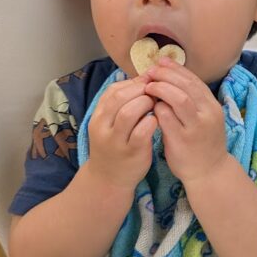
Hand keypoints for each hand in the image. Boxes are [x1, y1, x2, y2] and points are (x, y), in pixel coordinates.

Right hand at [86, 75, 156, 190]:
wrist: (109, 179)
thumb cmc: (116, 145)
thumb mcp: (111, 122)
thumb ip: (124, 102)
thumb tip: (144, 77)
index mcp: (98, 116)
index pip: (113, 90)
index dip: (134, 83)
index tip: (149, 82)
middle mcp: (103, 127)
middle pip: (119, 97)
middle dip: (141, 90)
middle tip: (156, 92)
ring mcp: (116, 141)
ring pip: (128, 112)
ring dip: (145, 104)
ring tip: (156, 105)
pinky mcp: (131, 152)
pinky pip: (142, 131)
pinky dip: (151, 121)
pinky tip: (157, 121)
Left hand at [144, 58, 228, 185]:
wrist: (209, 172)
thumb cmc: (202, 143)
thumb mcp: (203, 118)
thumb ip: (190, 101)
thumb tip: (169, 79)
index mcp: (212, 106)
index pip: (194, 80)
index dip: (176, 69)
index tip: (161, 62)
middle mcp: (207, 114)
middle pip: (187, 85)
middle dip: (167, 75)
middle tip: (151, 71)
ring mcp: (196, 127)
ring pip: (180, 99)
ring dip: (161, 88)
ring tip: (148, 86)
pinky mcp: (183, 140)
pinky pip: (167, 118)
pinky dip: (157, 108)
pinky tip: (149, 106)